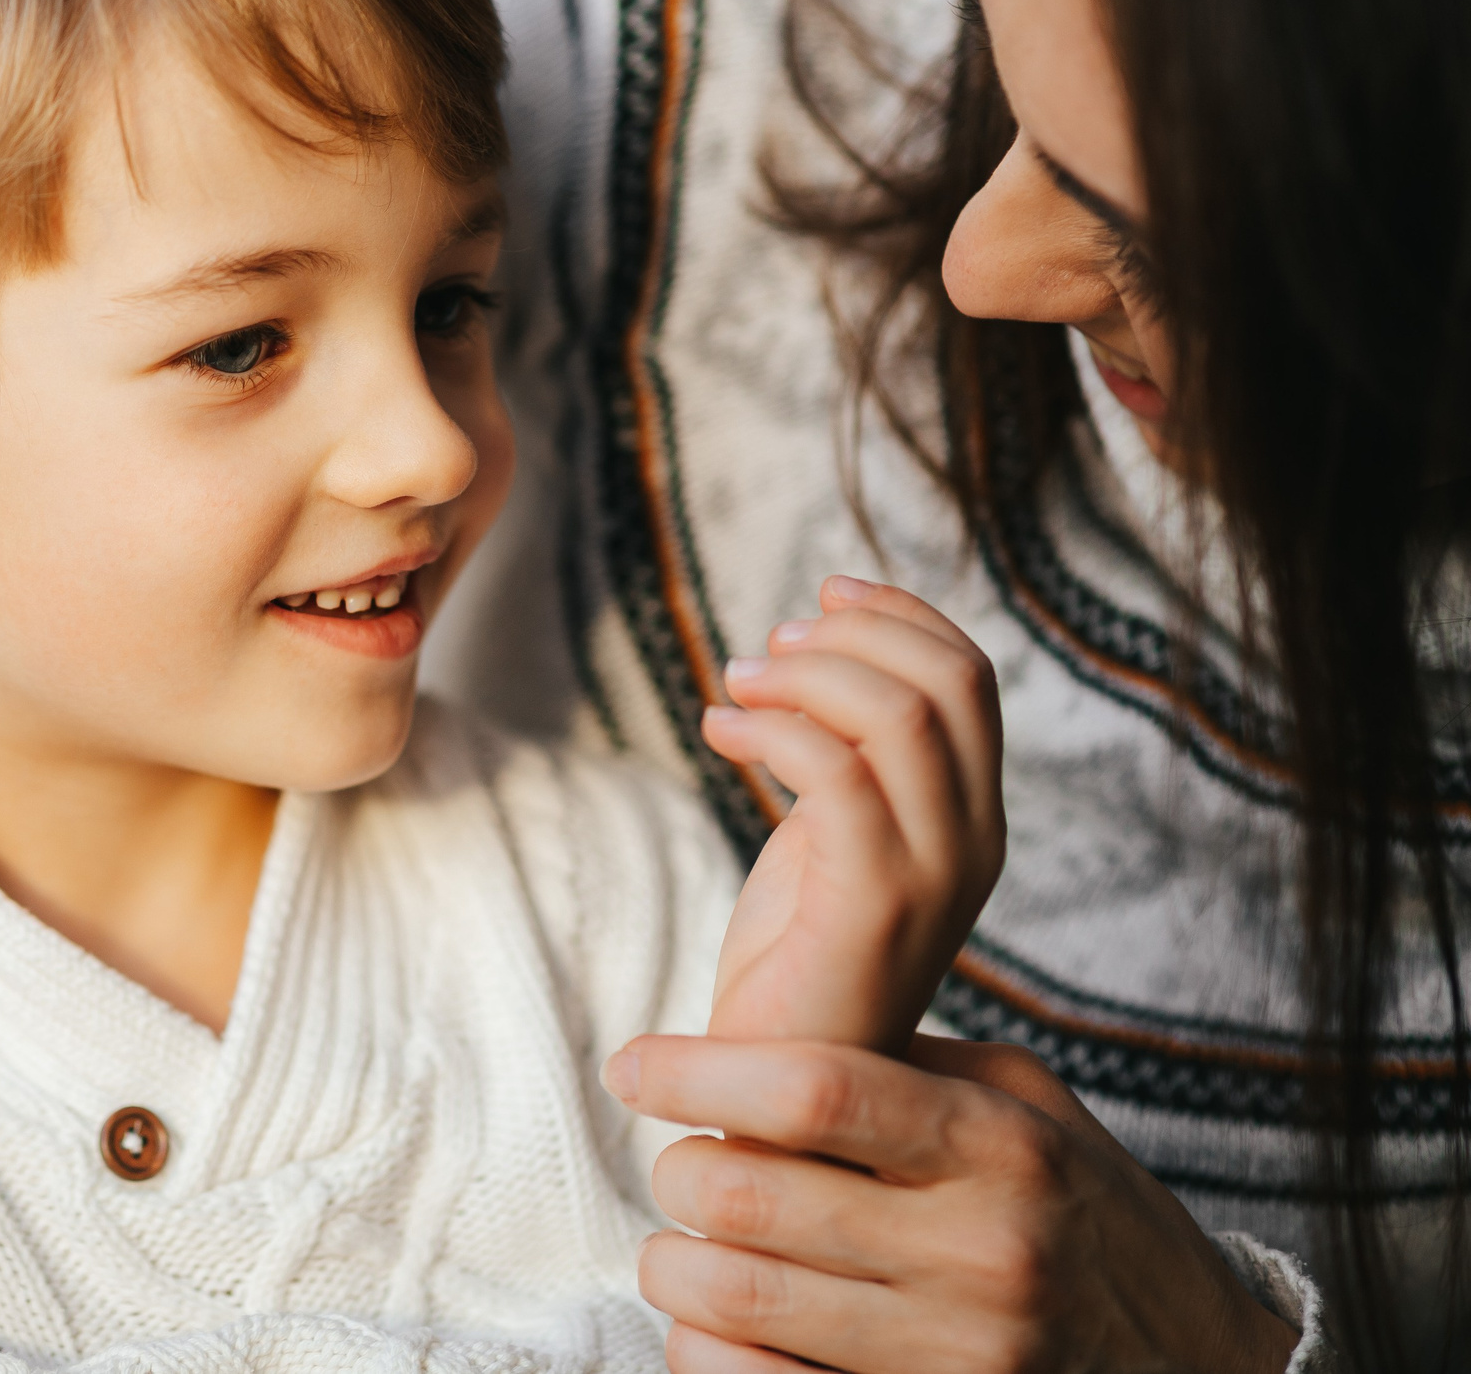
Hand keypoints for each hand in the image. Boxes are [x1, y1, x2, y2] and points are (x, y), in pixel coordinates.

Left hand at [604, 1034, 1299, 1373]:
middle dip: (679, 1175)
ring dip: (677, 1268)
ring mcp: (963, 1354)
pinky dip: (705, 1356)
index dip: (698, 1073)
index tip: (634, 1064)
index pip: (814, 1092)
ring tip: (683, 1249)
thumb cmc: (1084, 1212)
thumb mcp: (1027, 1108)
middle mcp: (983, 1251)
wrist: (1199, 1363)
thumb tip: (756, 1041)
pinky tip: (707, 1328)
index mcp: (1001, 1148)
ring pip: (739, 1300)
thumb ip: (904, 1067)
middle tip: (677, 1167)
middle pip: (751, 1198)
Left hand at [700, 576, 1004, 1054]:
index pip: (969, 679)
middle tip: (765, 649)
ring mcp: (935, 878)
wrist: (786, 1098)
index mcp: (970, 818)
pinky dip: (771, 728)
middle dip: (851, 635)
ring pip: (901, 716)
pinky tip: (719, 731)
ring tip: (734, 682)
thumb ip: (847, 761)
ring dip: (805, 674)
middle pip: (949, 682)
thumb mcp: (827, 838)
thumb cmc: (794, 962)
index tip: (820, 596)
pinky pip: (838, 775)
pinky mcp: (874, 908)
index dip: (898, 616)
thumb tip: (817, 649)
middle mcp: (974, 844)